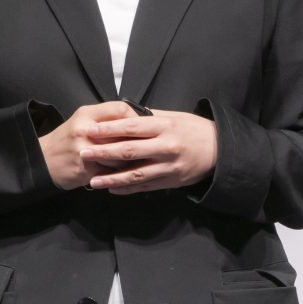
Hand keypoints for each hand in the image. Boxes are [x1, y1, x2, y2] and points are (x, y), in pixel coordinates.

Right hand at [38, 101, 142, 189]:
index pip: (120, 109)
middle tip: (148, 146)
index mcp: (86, 114)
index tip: (144, 127)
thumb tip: (135, 122)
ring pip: (120, 154)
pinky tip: (121, 174)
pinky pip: (111, 171)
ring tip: (134, 161)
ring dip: (129, 160)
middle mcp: (85, 129)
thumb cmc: (67, 140)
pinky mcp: (86, 169)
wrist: (42, 161)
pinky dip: (118, 173)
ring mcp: (85, 150)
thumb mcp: (82, 121)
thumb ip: (104, 119)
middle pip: (124, 132)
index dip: (136, 118)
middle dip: (137, 141)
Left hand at [79, 108, 216, 194]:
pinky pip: (145, 187)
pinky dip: (127, 189)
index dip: (109, 130)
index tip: (89, 131)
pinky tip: (112, 190)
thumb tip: (123, 114)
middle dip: (104, 153)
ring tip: (92, 181)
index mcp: (164, 126)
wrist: (219, 150)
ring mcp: (168, 167)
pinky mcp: (170, 181)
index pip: (131, 127)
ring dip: (112, 179)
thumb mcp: (173, 116)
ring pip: (136, 174)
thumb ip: (149, 117)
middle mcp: (166, 147)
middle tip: (83, 153)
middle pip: (130, 151)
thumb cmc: (193, 129)